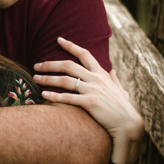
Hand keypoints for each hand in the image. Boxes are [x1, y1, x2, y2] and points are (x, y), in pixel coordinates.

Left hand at [33, 37, 143, 163]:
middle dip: (50, 64)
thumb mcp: (120, 90)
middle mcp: (96, 79)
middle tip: (36, 65)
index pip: (85, 54)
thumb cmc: (123, 108)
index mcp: (101, 74)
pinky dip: (54, 96)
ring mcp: (92, 90)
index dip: (71, 46)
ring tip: (35, 78)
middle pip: (68, 65)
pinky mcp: (90, 103)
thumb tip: (113, 71)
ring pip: (65, 80)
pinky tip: (43, 95)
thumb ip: (114, 80)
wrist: (128, 124)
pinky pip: (68, 98)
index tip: (58, 40)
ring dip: (47, 78)